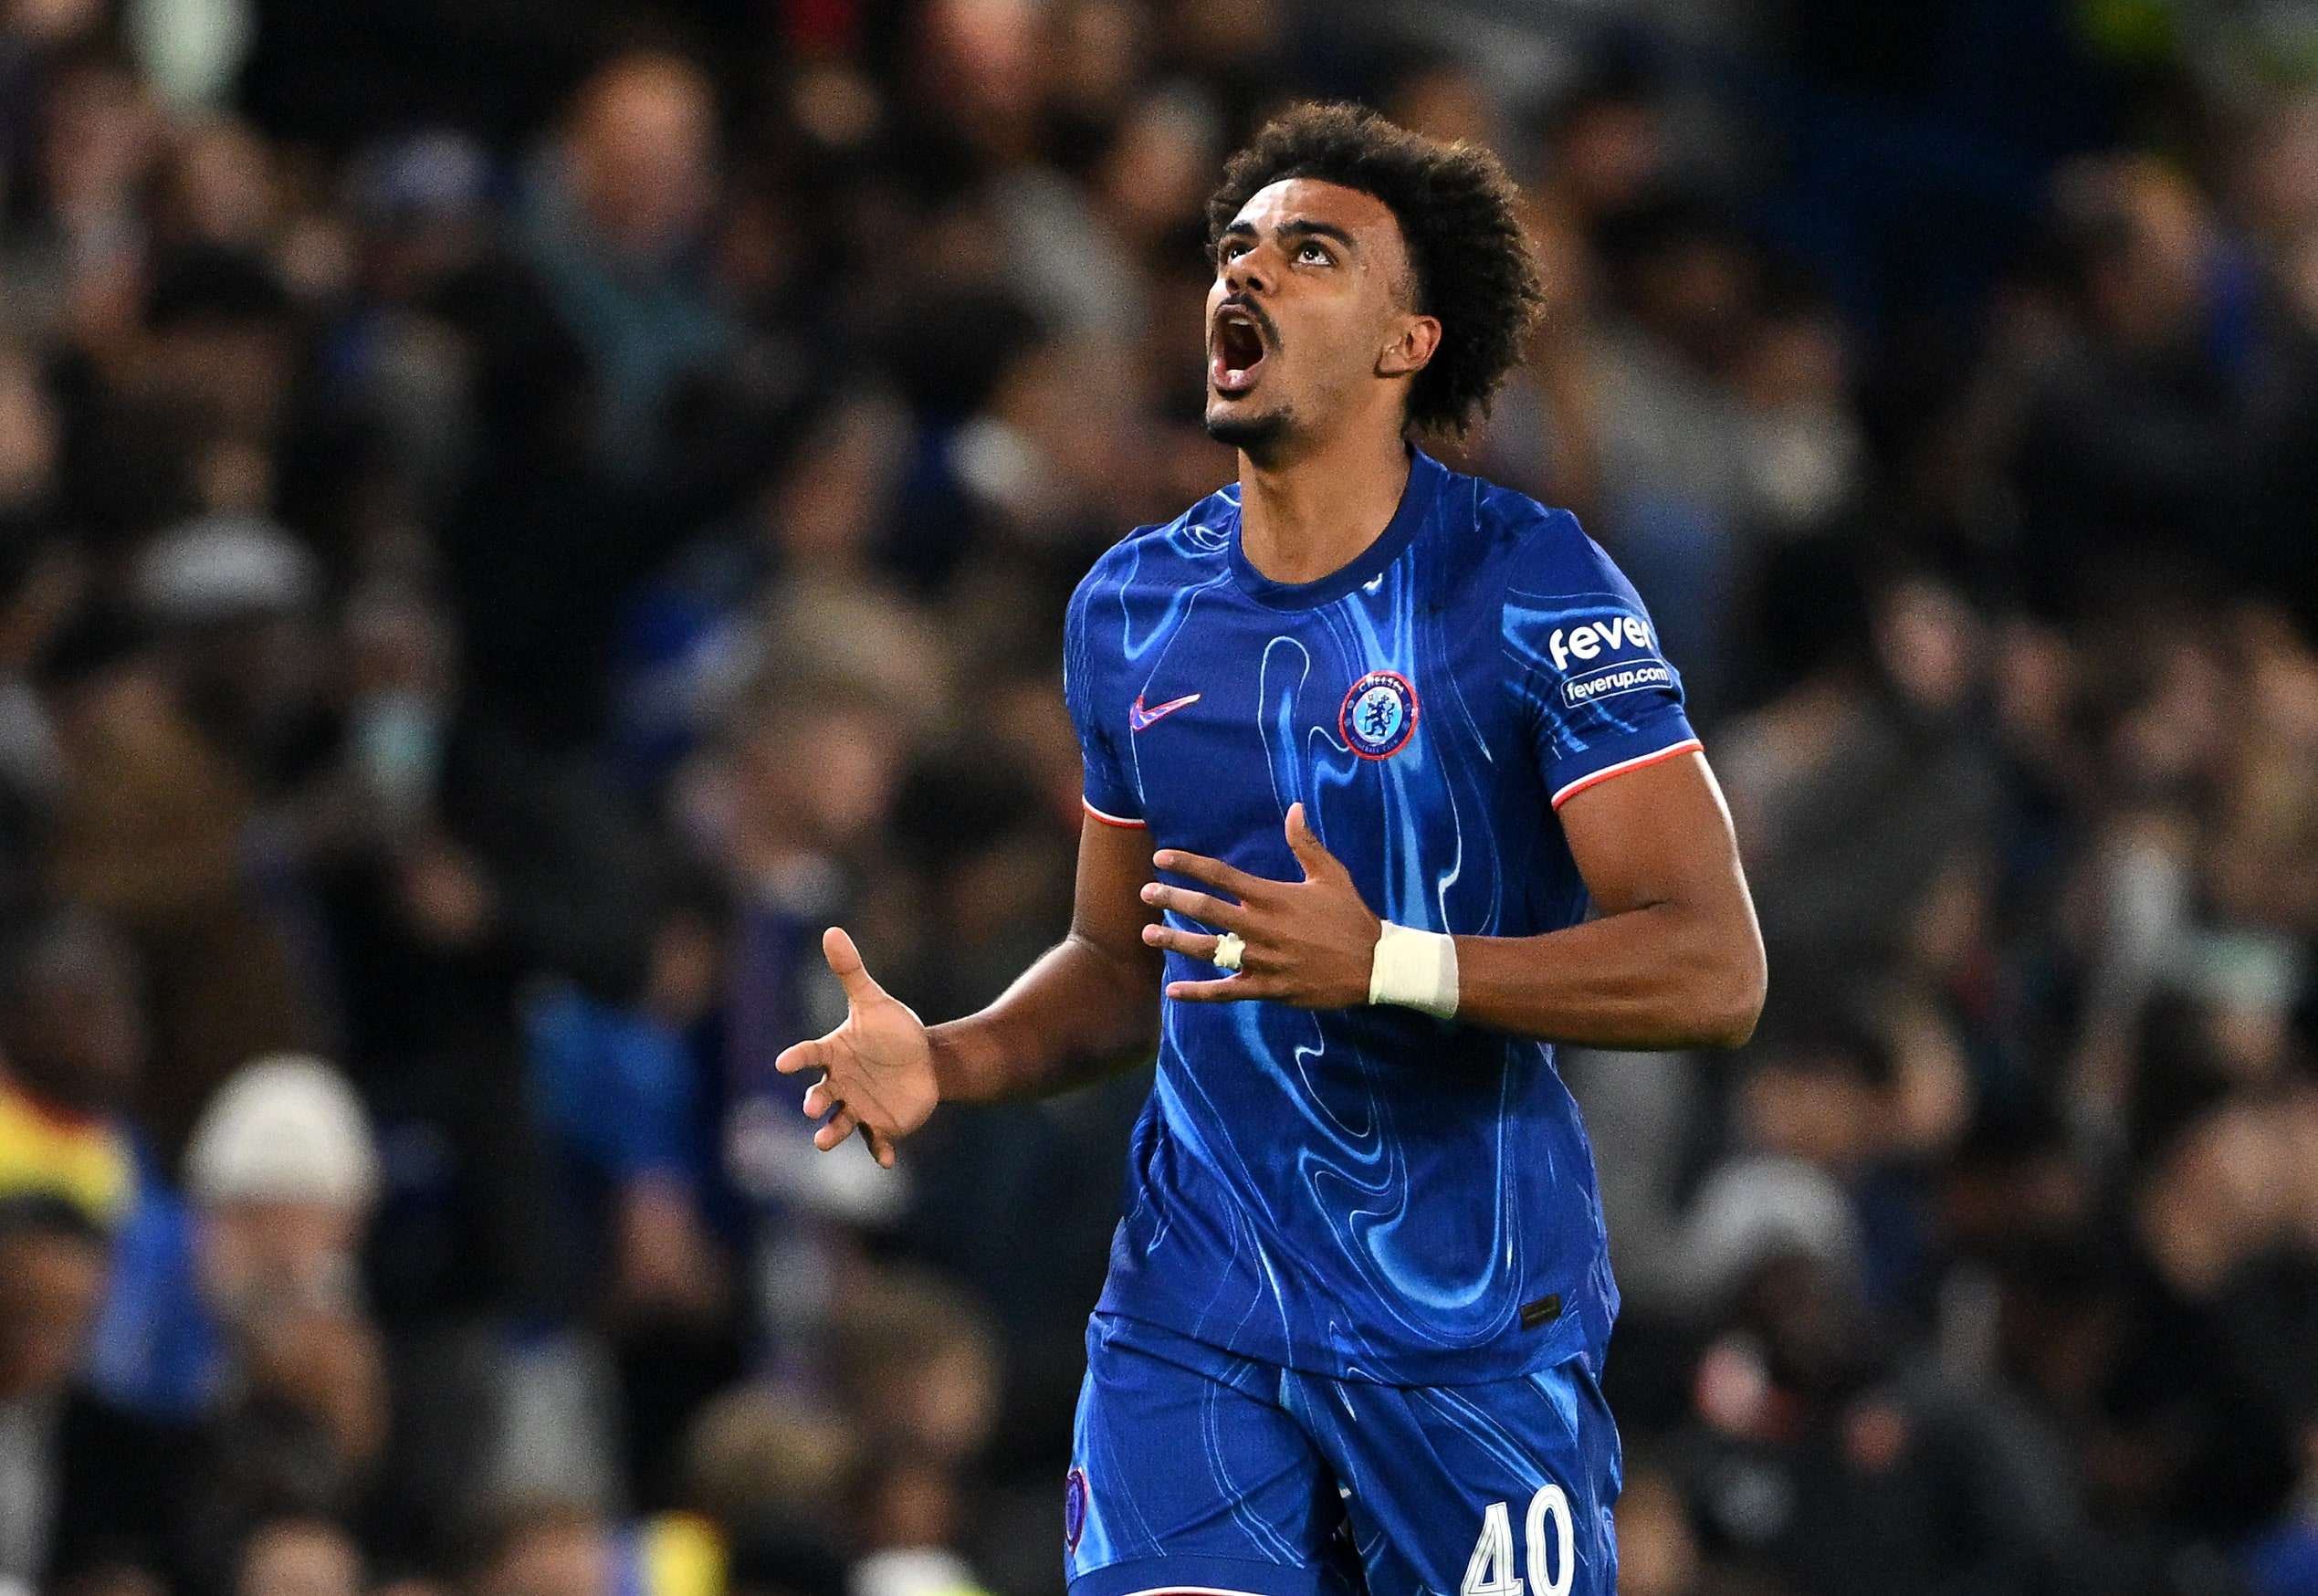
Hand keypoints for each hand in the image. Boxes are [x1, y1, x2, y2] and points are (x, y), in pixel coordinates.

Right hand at [774, 927, 935, 1167]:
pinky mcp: (882, 1124)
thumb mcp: (872, 1000)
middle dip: (815, 1103)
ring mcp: (859, 1107)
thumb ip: (850, 971)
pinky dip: (881, 1151)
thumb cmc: (891, 1030)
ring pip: (840, 1124)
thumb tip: (831, 931)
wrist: (922, 1060)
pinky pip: (877, 1141)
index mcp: (833, 1054)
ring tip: (823, 1142)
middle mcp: (840, 1084)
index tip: (782, 1062)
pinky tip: (888, 1161)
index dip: (797, 1059)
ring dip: (832, 1134)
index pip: (810, 1055)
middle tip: (812, 1108)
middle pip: (821, 1095)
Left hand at [1139, 803, 1380, 1006]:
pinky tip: (1174, 990)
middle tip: (1145, 892)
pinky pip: (1226, 991)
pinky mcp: (1268, 988)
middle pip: (1206, 910)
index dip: (1188, 864)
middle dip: (1172, 898)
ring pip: (1209, 950)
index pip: (1221, 875)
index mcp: (1272, 897)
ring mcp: (1262, 960)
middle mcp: (1261, 927)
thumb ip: (1306, 843)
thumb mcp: (1332, 875)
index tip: (1161, 857)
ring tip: (1148, 934)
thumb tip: (1294, 808)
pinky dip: (1198, 992)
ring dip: (1176, 941)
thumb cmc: (1351, 917)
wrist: (1374, 966)